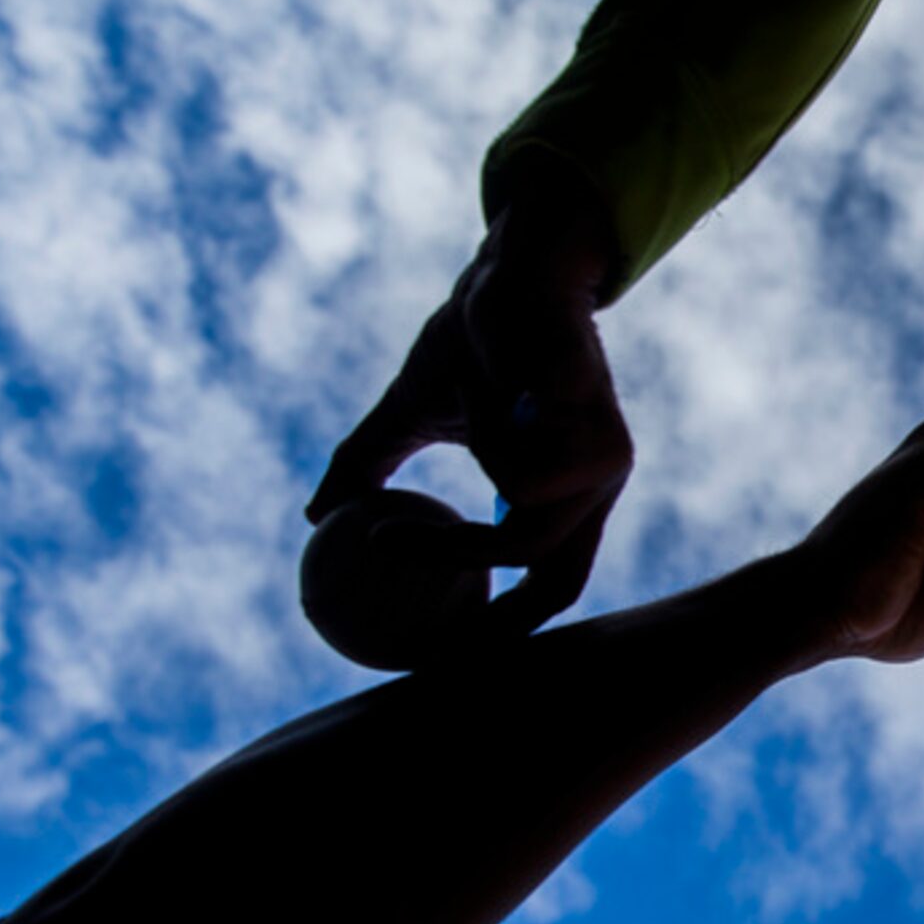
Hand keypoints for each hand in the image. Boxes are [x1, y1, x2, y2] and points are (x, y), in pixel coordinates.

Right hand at [308, 178, 631, 642]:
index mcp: (567, 494)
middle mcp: (598, 486)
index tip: (436, 655)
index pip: (552, 586)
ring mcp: (607, 462)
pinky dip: (490, 436)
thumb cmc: (472, 339)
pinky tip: (500, 381)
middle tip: (400, 588)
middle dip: (477, 598)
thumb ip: (371, 465)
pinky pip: (521, 469)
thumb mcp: (412, 411)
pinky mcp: (601, 430)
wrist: (512, 269)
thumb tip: (316, 519)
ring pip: (525, 528)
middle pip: (547, 579)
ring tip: (471, 414)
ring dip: (472, 485)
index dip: (505, 630)